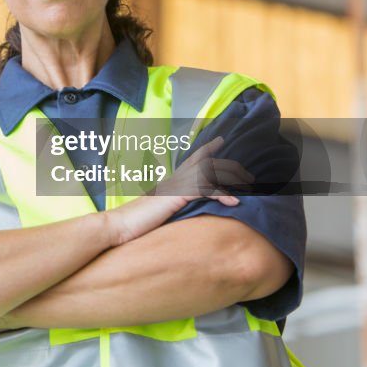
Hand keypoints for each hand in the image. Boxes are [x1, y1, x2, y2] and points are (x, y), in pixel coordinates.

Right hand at [108, 136, 254, 244]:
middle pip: (206, 164)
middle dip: (229, 167)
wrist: (119, 225)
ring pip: (209, 173)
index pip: (192, 160)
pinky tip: (234, 203)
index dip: (207, 149)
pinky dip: (222, 195)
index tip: (219, 141)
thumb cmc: (136, 223)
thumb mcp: (159, 213)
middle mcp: (174, 179)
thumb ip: (172, 207)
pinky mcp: (177, 195)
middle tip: (247, 175)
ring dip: (231, 179)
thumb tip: (180, 210)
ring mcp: (175, 185)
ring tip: (248, 187)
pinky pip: (205, 190)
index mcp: (171, 182)